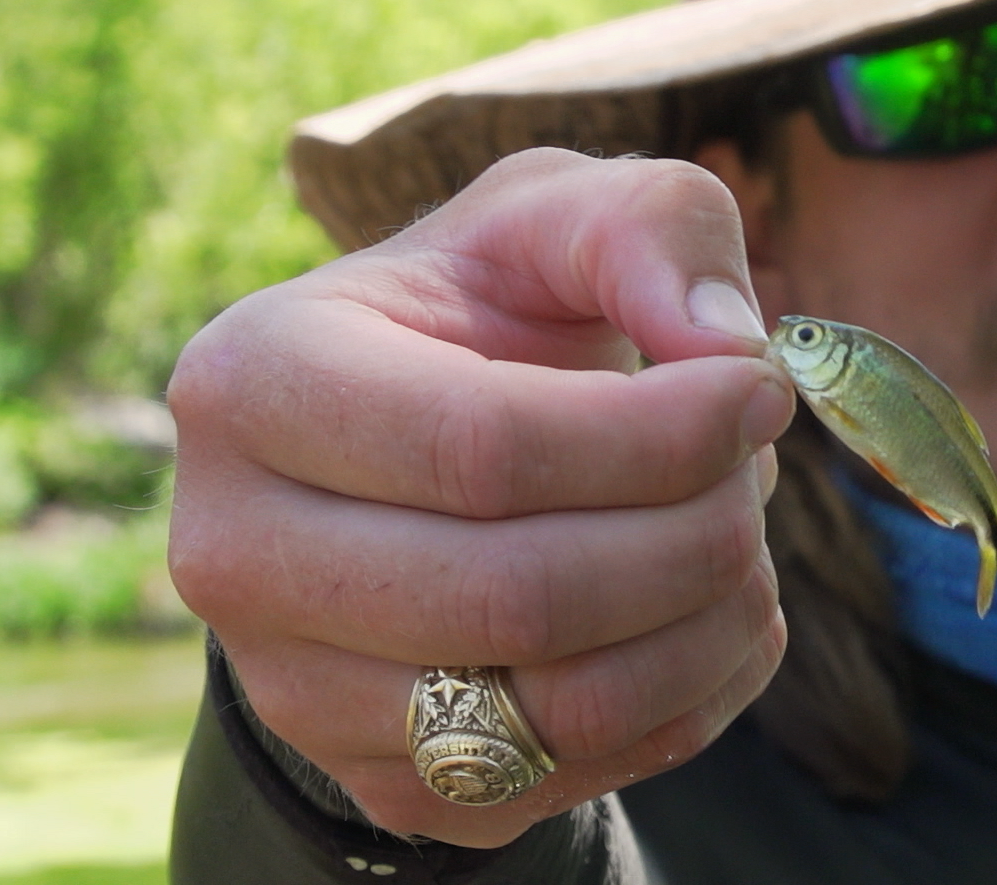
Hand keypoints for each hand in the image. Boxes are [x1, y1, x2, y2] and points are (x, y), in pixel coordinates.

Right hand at [167, 148, 794, 846]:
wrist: (415, 449)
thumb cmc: (487, 314)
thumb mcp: (559, 213)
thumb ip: (653, 227)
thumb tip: (728, 352)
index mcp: (256, 384)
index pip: (479, 447)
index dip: (660, 433)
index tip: (758, 393)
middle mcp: (238, 554)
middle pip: (521, 597)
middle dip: (694, 535)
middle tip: (759, 471)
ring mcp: (298, 692)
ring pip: (560, 709)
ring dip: (708, 621)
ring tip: (741, 532)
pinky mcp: (389, 784)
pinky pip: (580, 777)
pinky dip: (693, 694)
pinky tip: (704, 607)